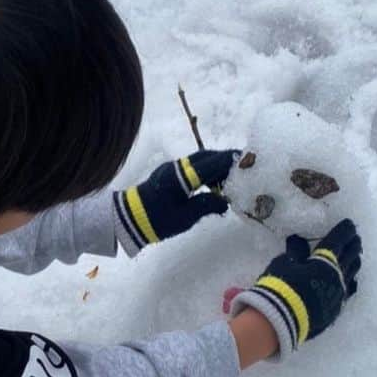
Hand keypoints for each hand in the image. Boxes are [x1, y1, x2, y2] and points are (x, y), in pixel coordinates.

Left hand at [113, 149, 238, 255]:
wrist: (128, 219)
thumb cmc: (157, 220)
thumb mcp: (185, 217)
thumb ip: (207, 205)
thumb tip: (225, 200)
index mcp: (181, 176)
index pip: (212, 162)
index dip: (230, 160)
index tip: (248, 159)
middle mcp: (177, 167)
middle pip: (207, 157)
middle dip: (226, 160)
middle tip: (244, 167)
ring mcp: (172, 169)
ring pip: (199, 161)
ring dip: (216, 166)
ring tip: (232, 177)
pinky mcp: (169, 174)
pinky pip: (192, 167)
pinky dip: (206, 171)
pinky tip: (214, 183)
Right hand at [230, 219, 361, 360]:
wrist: (280, 321)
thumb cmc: (279, 288)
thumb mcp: (283, 264)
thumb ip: (295, 252)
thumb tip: (299, 241)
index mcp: (324, 260)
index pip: (338, 240)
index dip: (345, 230)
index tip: (349, 224)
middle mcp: (337, 275)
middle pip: (351, 255)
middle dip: (353, 244)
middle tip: (355, 238)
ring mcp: (339, 293)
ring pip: (353, 273)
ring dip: (355, 261)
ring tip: (355, 256)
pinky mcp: (336, 308)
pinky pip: (349, 291)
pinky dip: (350, 281)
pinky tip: (350, 281)